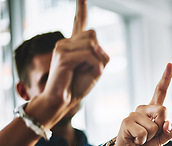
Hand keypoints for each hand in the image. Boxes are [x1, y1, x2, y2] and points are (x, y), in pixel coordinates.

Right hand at [26, 0, 108, 128]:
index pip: (79, 22)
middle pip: (93, 36)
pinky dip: (93, 67)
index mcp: (73, 44)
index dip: (81, 8)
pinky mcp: (63, 56)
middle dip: (98, 55)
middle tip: (88, 69)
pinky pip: (89, 56)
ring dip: (96, 63)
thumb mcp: (95, 69)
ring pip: (93, 46)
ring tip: (82, 72)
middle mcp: (66, 42)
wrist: (62, 100)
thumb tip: (96, 45)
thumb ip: (99, 54)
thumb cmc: (78, 86)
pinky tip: (83, 73)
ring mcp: (62, 48)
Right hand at [109, 63, 171, 145]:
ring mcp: (133, 113)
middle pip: (163, 111)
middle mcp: (143, 108)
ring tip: (140, 138)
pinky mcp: (126, 121)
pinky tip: (134, 140)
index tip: (169, 64)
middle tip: (150, 135)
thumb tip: (168, 124)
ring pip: (154, 126)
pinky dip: (142, 141)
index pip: (160, 91)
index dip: (166, 78)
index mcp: (153, 109)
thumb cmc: (145, 143)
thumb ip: (169, 132)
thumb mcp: (161, 139)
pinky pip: (143, 134)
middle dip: (161, 127)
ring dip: (150, 137)